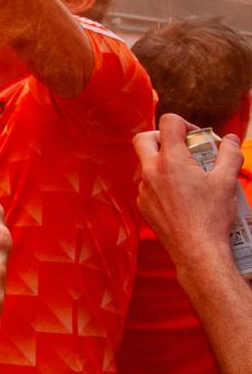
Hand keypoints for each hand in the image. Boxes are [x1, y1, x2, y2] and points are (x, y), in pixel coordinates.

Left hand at [134, 113, 241, 268]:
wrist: (197, 251)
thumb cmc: (212, 216)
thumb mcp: (227, 181)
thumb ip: (230, 154)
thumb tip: (231, 139)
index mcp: (171, 160)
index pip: (168, 122)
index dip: (185, 123)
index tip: (198, 137)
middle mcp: (151, 172)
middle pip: (144, 138)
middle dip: (162, 137)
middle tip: (183, 148)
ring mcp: (144, 190)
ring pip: (146, 165)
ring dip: (164, 163)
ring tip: (189, 175)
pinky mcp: (143, 206)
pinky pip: (148, 186)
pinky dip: (162, 183)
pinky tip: (181, 196)